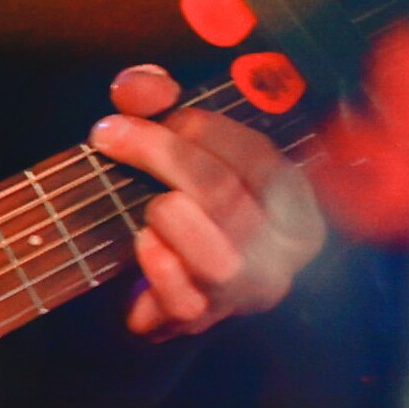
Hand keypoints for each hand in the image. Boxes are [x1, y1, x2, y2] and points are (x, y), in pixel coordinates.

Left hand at [95, 62, 325, 336]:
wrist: (172, 270)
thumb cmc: (187, 192)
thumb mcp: (184, 136)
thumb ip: (159, 99)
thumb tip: (135, 88)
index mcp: (296, 202)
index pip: (259, 160)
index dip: (204, 130)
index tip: (158, 114)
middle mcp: (282, 252)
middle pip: (225, 197)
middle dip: (162, 155)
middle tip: (112, 135)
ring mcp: (245, 291)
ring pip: (214, 255)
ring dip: (168, 215)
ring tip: (149, 204)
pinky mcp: (205, 319)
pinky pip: (184, 300)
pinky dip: (158, 267)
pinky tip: (144, 241)